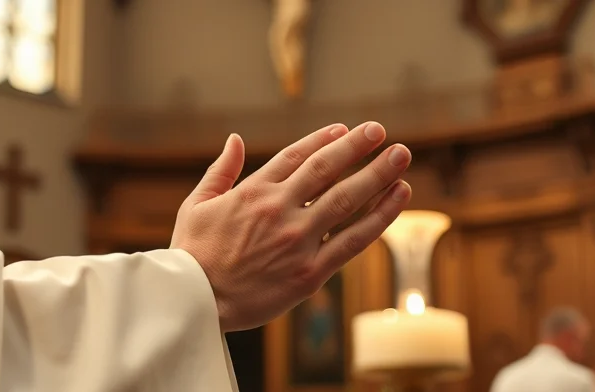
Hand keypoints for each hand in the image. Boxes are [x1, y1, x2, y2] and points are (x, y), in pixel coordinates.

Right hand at [171, 122, 412, 331]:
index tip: (346, 130)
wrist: (194, 303)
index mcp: (254, 192)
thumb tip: (235, 140)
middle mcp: (281, 210)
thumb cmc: (192, 254)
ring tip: (401, 156)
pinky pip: (354, 240)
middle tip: (381, 130)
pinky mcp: (311, 272)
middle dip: (358, 147)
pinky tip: (399, 196)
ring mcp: (299, 240)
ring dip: (378, 174)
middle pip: (328, 170)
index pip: (297, 156)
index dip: (324, 140)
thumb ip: (220, 171)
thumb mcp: (197, 205)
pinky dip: (380, 217)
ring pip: (348, 200)